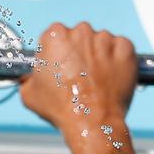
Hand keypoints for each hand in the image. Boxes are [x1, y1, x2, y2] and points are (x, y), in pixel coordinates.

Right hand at [19, 22, 137, 131]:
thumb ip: (28, 78)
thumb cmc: (61, 109)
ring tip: (98, 80)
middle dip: (81, 52)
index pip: (56, 37)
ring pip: (102, 43)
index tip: (62, 67)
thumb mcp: (30, 94)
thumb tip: (28, 77)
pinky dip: (119, 60)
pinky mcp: (125, 48)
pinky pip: (122, 49)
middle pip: (80, 37)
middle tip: (81, 76)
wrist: (92, 122)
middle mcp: (80, 31)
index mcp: (54, 35)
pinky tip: (112, 77)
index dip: (59, 53)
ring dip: (100, 56)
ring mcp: (105, 39)